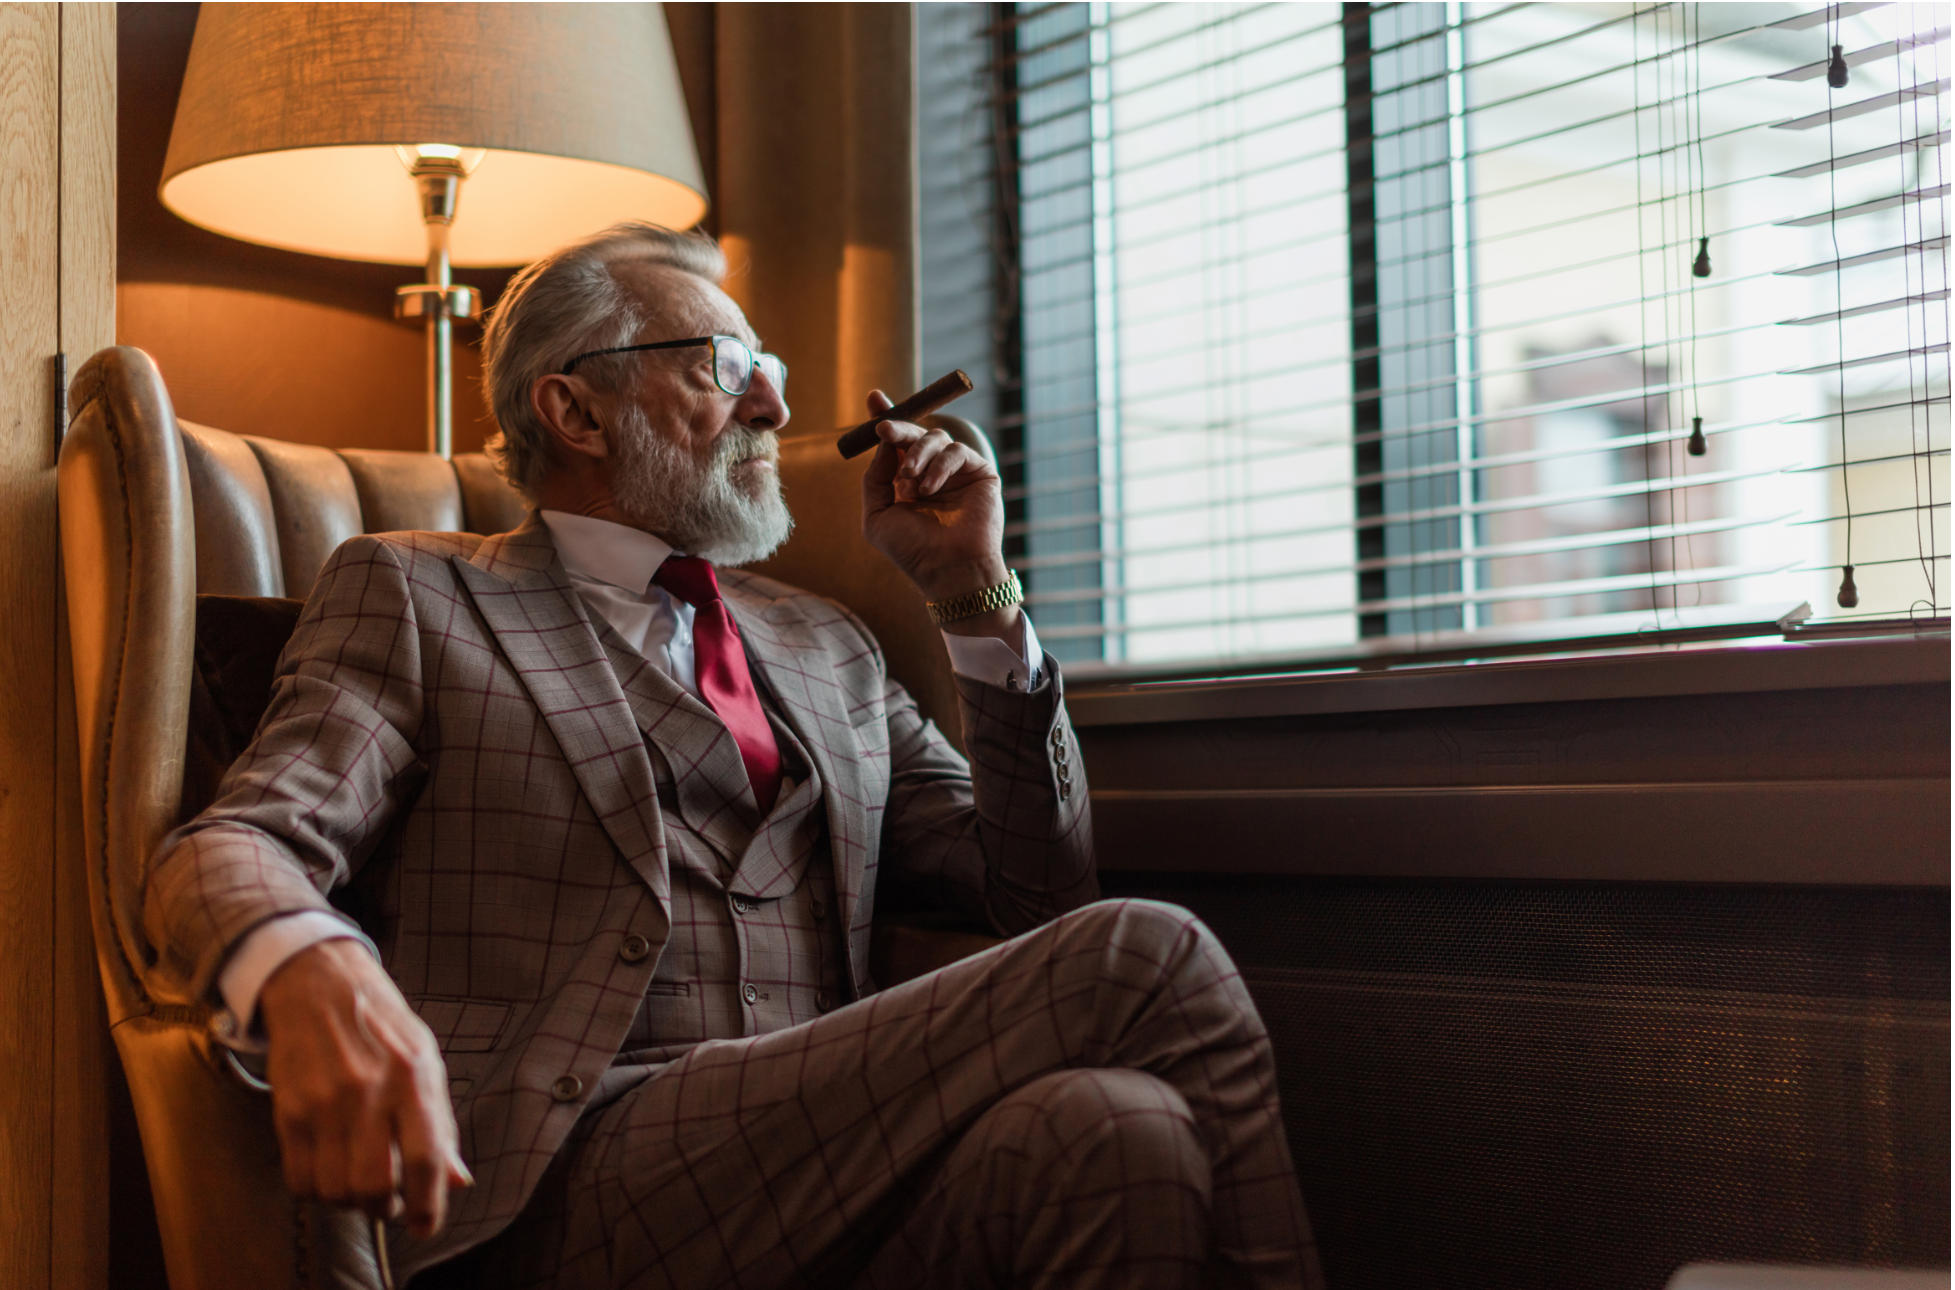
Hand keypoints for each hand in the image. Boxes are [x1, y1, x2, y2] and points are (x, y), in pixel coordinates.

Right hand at [257, 939, 471, 1237]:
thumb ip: (441, 1123)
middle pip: (374, 1184)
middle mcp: (369, 1091)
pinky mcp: (288, 1110)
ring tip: (358, 1187)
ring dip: (349, 1203)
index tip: (425, 1225)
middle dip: (384, 1208)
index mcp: (413, 1076)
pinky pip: (299, 1178)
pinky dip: (316, 1191)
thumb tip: (457, 1180)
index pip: (425, 1159)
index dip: (428, 1203)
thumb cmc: (382, 1025)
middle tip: (388, 1204)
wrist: (320, 984)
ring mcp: (324, 1102)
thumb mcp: (426, 1061)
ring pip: (334, 1189)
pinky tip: (328, 1175)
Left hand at [859, 391, 1019, 638]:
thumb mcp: (877, 516)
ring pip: (936, 437)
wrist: (948, 569)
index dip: (886, 416)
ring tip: (909, 481)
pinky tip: (930, 488)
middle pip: (915, 432)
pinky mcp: (979, 473)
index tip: (873, 397)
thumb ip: (875, 478)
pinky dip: (939, 466)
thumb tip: (884, 443)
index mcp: (907, 481)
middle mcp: (931, 472)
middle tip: (884, 428)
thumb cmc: (912, 550)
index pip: (896, 442)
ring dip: (917, 454)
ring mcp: (956, 472)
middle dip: (898, 426)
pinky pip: (957, 452)